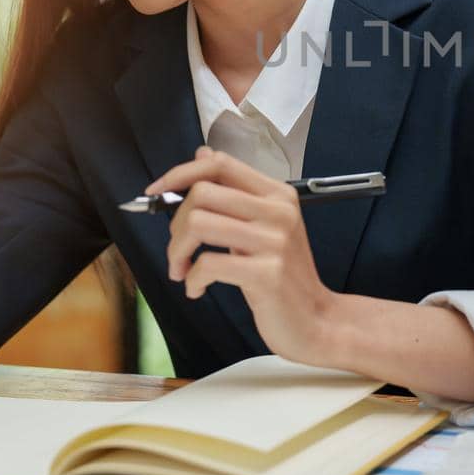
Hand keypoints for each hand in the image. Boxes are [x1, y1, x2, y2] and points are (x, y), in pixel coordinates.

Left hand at [146, 147, 339, 364]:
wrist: (316, 320)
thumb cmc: (284, 275)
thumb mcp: (264, 226)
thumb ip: (235, 192)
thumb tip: (202, 155)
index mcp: (277, 194)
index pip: (221, 164)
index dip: (181, 173)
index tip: (156, 192)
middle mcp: (278, 211)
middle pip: (203, 193)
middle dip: (175, 224)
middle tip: (178, 250)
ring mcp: (274, 242)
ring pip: (199, 224)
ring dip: (177, 251)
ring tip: (182, 270)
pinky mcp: (267, 274)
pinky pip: (208, 264)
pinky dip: (192, 279)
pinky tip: (197, 289)